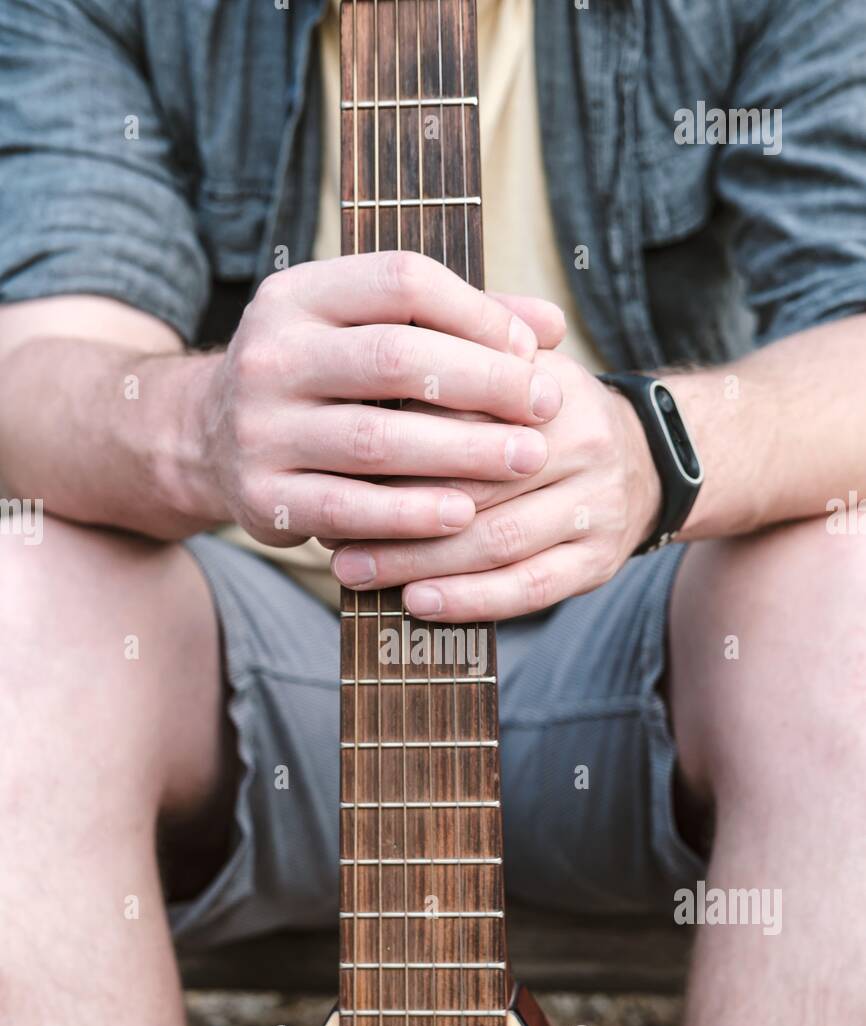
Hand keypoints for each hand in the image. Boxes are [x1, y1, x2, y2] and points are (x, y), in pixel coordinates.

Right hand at [195, 251, 565, 545]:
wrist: (206, 439)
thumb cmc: (319, 378)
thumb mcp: (362, 328)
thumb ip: (454, 321)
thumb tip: (551, 327)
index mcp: (298, 294)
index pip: (401, 282)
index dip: (478, 313)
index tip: (532, 350)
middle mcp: (270, 354)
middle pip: (396, 359)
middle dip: (484, 383)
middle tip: (547, 407)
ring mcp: (258, 429)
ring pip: (376, 439)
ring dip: (462, 452)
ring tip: (526, 459)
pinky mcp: (261, 498)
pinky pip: (347, 509)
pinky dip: (408, 515)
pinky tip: (461, 515)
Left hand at [331, 352, 661, 619]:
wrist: (647, 459)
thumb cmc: (544, 415)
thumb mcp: (512, 369)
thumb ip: (452, 360)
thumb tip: (363, 375)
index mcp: (552, 389)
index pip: (463, 415)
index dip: (394, 442)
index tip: (332, 466)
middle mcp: (584, 444)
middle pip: (475, 484)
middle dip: (394, 513)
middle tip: (329, 533)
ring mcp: (596, 507)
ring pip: (497, 541)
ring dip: (419, 563)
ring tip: (355, 572)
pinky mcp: (598, 561)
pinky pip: (529, 589)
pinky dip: (470, 600)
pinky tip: (418, 604)